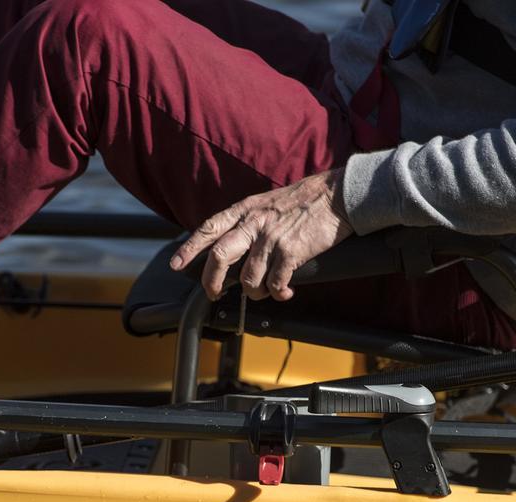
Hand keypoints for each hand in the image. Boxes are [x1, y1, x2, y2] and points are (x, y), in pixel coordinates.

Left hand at [169, 169, 352, 300]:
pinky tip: (285, 292)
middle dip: (212, 281)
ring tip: (264, 291)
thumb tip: (233, 244)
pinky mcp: (291, 252)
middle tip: (214, 293)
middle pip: (220, 256)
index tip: (176, 264)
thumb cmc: (305, 200)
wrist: (339, 194)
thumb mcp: (268, 202)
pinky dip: (278, 294)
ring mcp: (272, 238)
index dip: (190, 248)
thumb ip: (249, 220)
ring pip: (248, 279)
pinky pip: (275, 284)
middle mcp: (254, 223)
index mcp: (246, 210)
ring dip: (254, 292)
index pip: (209, 228)